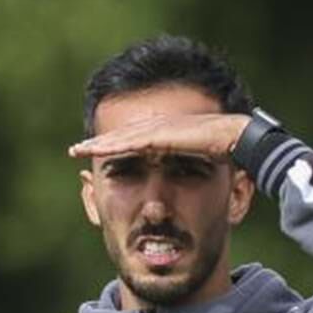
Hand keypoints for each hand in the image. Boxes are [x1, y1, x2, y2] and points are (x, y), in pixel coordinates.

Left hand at [68, 113, 251, 159]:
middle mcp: (159, 128)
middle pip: (121, 136)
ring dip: (99, 144)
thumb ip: (182, 169)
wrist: (238, 140)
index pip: (132, 141)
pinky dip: (115, 145)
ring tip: (78, 150)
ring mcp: (160, 128)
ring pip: (122, 137)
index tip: (93, 155)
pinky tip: (99, 150)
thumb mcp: (196, 164)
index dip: (111, 147)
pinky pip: (133, 141)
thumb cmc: (223, 153)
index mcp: (165, 135)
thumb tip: (177, 184)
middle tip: (75, 150)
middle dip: (97, 143)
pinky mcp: (164, 133)